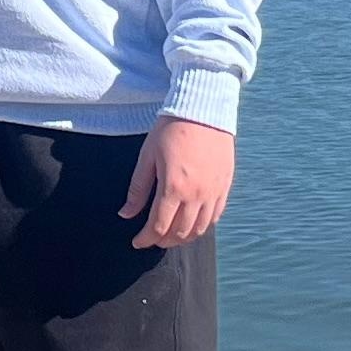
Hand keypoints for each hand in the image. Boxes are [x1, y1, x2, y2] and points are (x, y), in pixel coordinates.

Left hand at [122, 114, 235, 248]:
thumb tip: (126, 214)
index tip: (137, 242)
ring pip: (199, 229)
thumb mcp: (147, 156)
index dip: (146, 239)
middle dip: (163, 241)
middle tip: (152, 238)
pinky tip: (192, 222)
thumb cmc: (171, 128)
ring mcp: (213, 192)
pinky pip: (216, 216)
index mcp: (173, 188)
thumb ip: (138, 189)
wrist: (204, 108)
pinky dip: (203, 225)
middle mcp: (196, 195)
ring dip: (183, 237)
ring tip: (170, 234)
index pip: (158, 226)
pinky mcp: (225, 185)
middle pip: (179, 233)